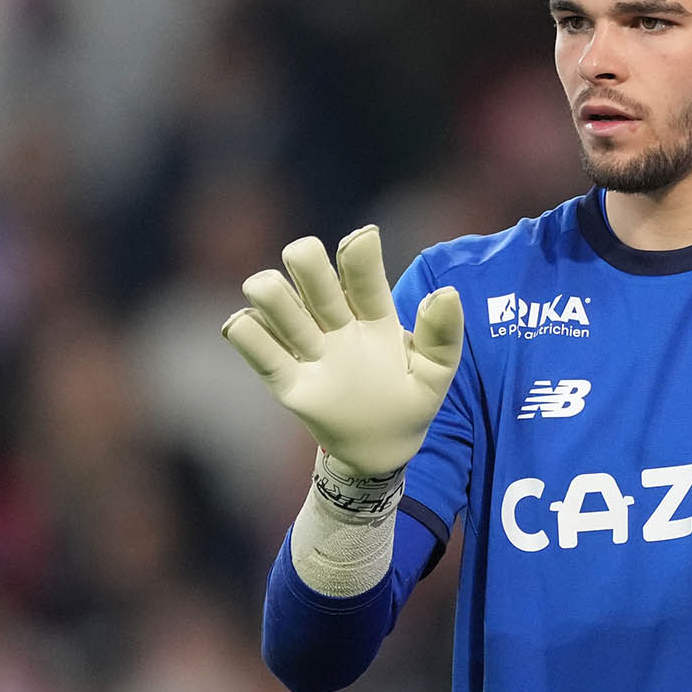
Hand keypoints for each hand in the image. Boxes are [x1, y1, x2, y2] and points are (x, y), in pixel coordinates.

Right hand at [221, 225, 463, 476]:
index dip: (359, 257)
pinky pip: (259, 351)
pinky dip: (246, 332)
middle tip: (304, 256)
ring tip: (268, 291)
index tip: (362, 238)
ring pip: (278, 305)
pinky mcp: (288, 383)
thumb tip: (445, 292)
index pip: (363, 279)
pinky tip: (246, 324)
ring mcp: (311, 351)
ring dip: (269, 292)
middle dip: (306, 262)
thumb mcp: (435, 373)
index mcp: (376, 318)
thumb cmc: (410, 403)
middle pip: (313, 278)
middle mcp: (338, 325)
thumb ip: (443, 336)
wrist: (381, 453)